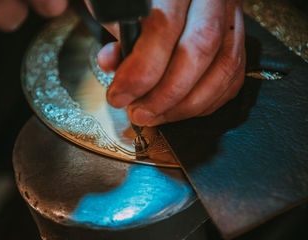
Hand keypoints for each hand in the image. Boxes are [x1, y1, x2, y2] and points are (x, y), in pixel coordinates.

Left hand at [93, 0, 244, 125]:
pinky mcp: (239, 38)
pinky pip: (233, 76)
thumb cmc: (141, 1)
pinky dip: (206, 102)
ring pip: (223, 67)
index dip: (140, 72)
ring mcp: (231, 15)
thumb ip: (120, 35)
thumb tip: (111, 64)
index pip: (163, 26)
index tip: (119, 97)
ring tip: (156, 116)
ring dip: (186, 105)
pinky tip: (180, 110)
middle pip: (200, 48)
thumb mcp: (123, 9)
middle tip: (139, 114)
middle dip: (166, 94)